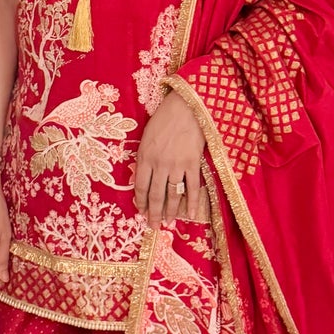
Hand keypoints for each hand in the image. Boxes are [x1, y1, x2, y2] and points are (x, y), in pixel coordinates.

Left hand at [134, 88, 208, 227]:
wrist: (185, 107)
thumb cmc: (164, 118)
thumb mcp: (146, 137)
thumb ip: (145, 157)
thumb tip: (144, 176)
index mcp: (145, 158)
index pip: (140, 187)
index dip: (141, 202)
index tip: (142, 213)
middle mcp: (159, 165)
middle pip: (156, 195)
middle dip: (154, 213)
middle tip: (154, 226)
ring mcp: (177, 165)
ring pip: (173, 195)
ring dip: (171, 211)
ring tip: (169, 222)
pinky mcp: (193, 163)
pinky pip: (192, 187)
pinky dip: (193, 202)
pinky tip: (191, 214)